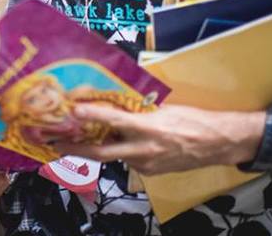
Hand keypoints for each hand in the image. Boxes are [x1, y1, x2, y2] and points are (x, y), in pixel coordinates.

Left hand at [36, 104, 265, 175]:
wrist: (217, 143)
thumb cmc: (192, 119)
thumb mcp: (164, 107)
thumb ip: (137, 107)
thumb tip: (112, 98)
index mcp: (147, 127)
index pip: (113, 121)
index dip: (90, 116)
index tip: (71, 110)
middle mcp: (143, 149)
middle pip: (100, 153)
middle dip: (74, 149)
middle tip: (54, 143)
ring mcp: (145, 164)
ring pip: (113, 156)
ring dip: (96, 147)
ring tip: (77, 138)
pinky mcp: (149, 173)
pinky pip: (128, 160)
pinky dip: (120, 150)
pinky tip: (120, 141)